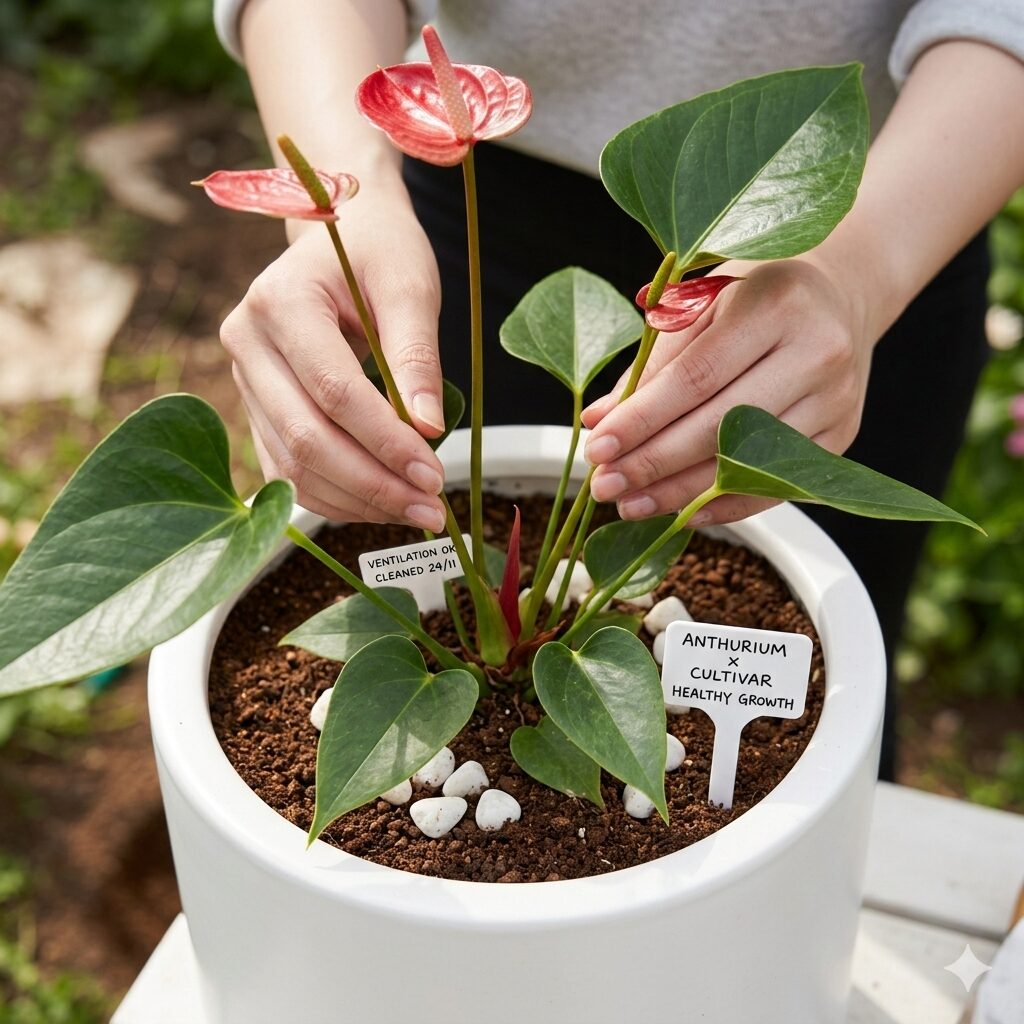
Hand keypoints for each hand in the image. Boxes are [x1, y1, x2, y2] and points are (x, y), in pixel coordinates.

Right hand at [221, 189, 449, 531]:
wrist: (340, 233)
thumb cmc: (379, 251)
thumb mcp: (409, 286)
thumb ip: (416, 356)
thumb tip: (427, 429)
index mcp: (279, 301)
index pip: (333, 391)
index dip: (384, 440)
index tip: (433, 474)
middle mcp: (247, 343)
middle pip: (306, 438)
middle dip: (373, 483)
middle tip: (432, 509)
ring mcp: (243, 379)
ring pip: (293, 465)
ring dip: (356, 500)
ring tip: (416, 511)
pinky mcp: (255, 407)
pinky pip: (288, 470)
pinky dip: (336, 497)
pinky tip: (382, 504)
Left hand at [581, 255, 875, 524]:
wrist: (839, 299)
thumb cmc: (758, 297)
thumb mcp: (701, 306)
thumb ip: (651, 363)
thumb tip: (598, 420)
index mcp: (776, 305)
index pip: (695, 377)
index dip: (642, 419)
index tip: (598, 447)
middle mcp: (816, 352)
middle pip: (720, 427)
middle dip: (653, 463)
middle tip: (605, 485)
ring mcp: (834, 399)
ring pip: (746, 464)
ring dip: (681, 493)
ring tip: (631, 504)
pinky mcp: (841, 437)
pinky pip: (776, 486)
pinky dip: (725, 505)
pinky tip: (681, 513)